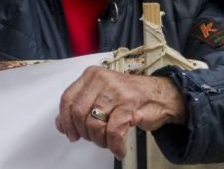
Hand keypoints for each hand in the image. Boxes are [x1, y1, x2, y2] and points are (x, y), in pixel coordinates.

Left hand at [54, 66, 186, 159]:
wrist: (162, 95)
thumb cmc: (130, 96)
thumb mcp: (101, 94)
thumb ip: (80, 105)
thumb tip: (61, 124)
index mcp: (92, 75)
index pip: (67, 98)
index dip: (66, 120)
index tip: (70, 133)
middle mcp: (102, 79)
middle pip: (79, 113)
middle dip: (84, 133)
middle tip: (93, 139)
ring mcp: (116, 92)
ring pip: (95, 124)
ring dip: (100, 140)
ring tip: (108, 142)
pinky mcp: (130, 105)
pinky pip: (114, 132)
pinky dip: (115, 146)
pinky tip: (119, 149)